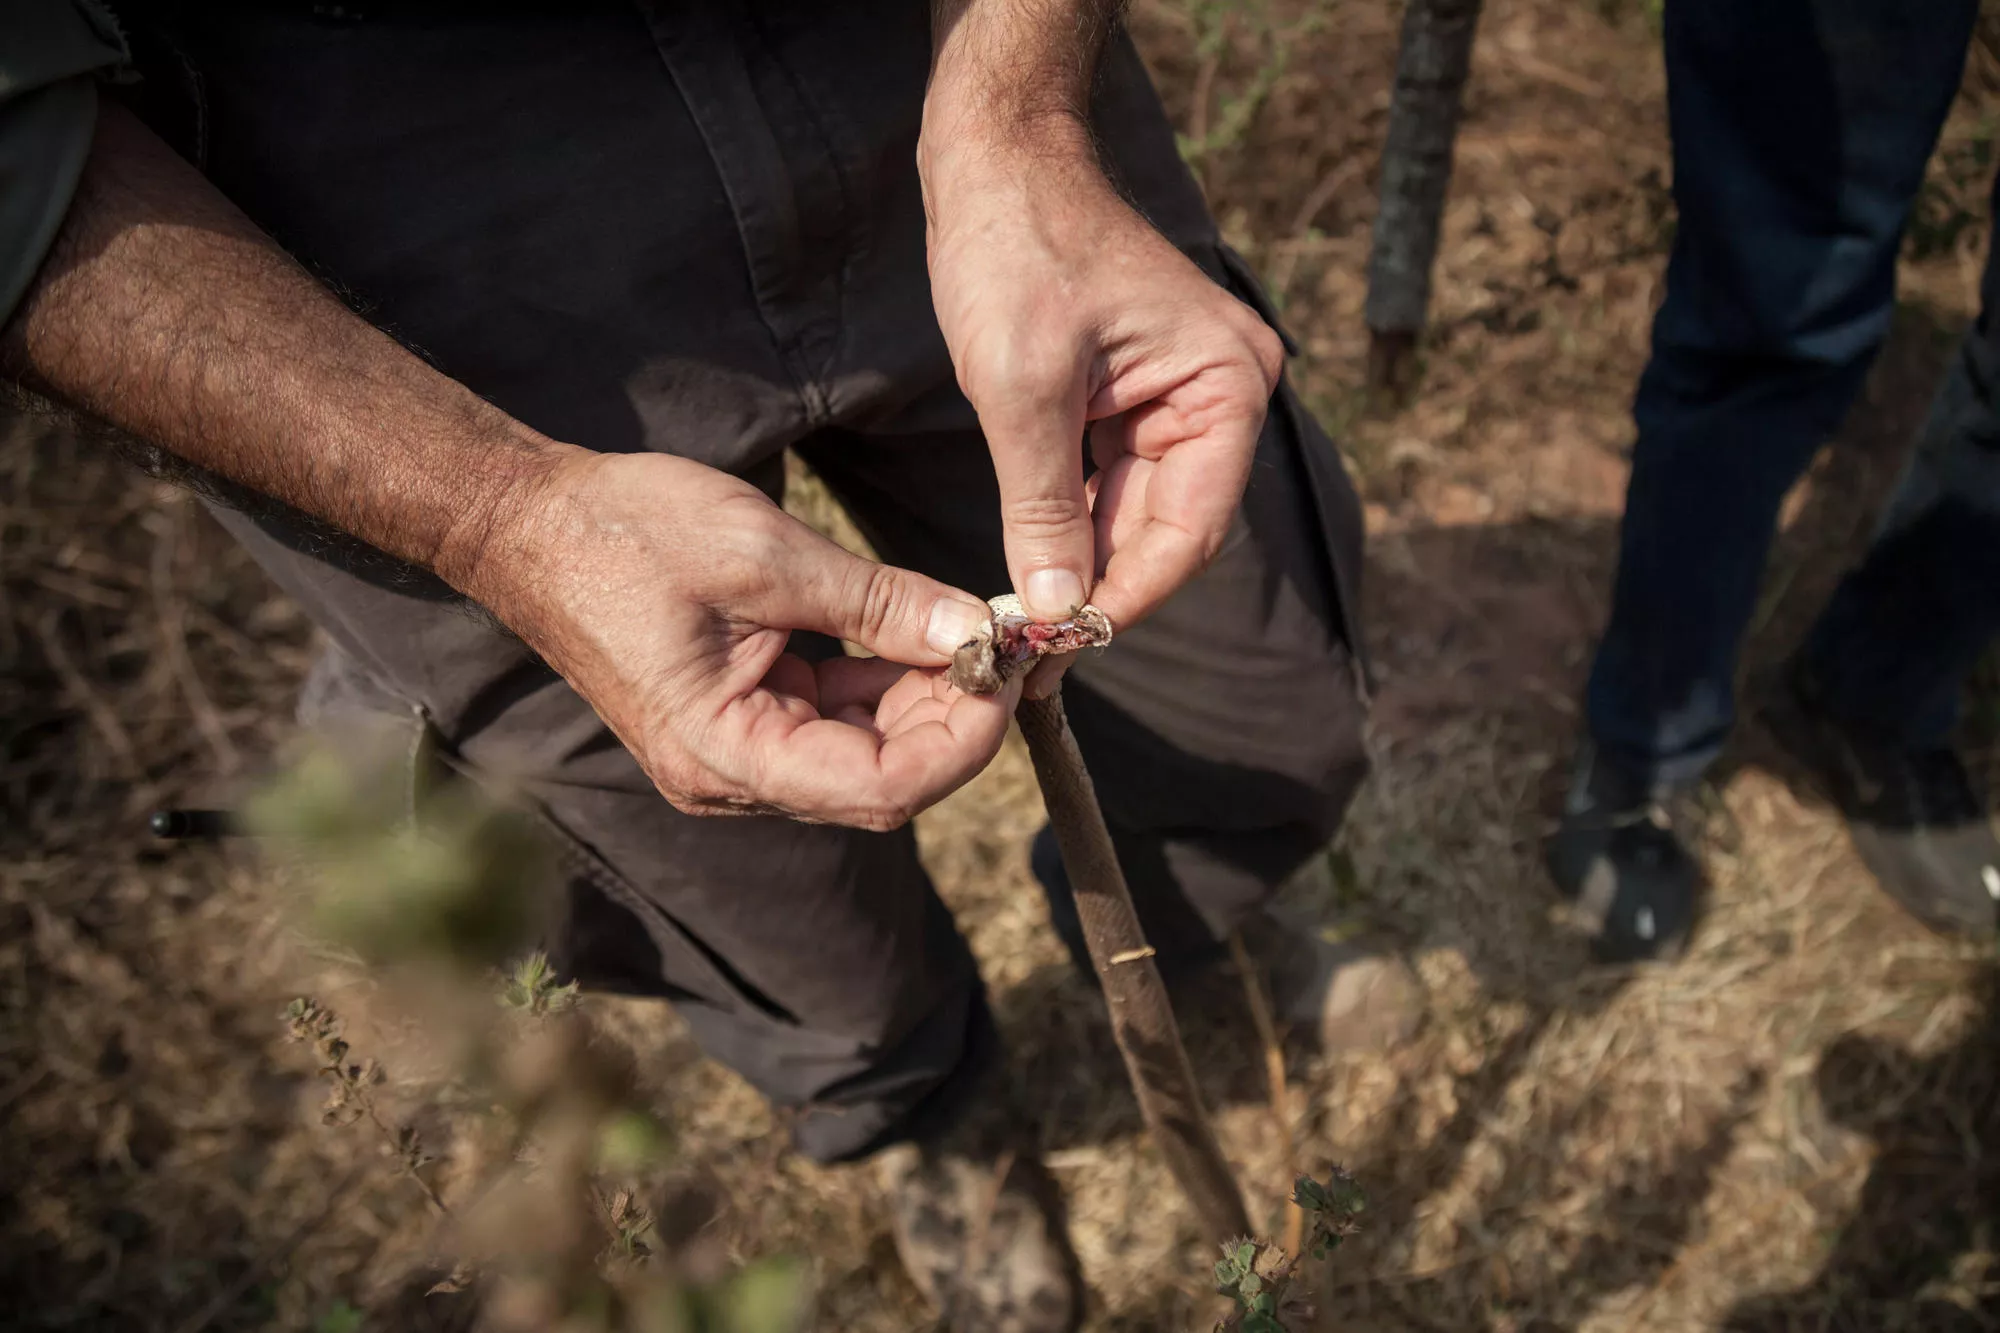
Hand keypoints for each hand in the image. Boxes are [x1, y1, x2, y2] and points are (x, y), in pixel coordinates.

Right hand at [472, 452, 1014, 829]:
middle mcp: (730, 777)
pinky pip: (834, 720)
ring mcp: (735, 754)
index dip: (960, 741)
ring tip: (973, 629)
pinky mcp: (740, 719)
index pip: (880, 789)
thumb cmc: (626, 533)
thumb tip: (976, 630)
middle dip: (954, 718)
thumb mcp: (765, 556)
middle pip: (881, 781)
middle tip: (1005, 642)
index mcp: (725, 754)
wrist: (530, 524)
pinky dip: (885, 683)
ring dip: (926, 699)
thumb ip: (878, 602)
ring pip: (865, 753)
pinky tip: (923, 632)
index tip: (1005, 669)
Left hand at [921, 127, 1283, 655]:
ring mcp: (1180, 393)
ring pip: (1137, 510)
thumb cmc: (1017, 246)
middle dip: (1103, 585)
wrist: (995, 156)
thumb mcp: (1022, 387)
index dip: (1129, 593)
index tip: (1067, 644)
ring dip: (1083, 560)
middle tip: (1038, 651)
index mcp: (1225, 384)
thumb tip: (1053, 608)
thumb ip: (1043, 504)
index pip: (1189, 527)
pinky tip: (1030, 560)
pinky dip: (1073, 519)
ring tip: (1027, 621)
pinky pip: (1113, 478)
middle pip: (1169, 526)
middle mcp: (1221, 392)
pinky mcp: (1135, 393)